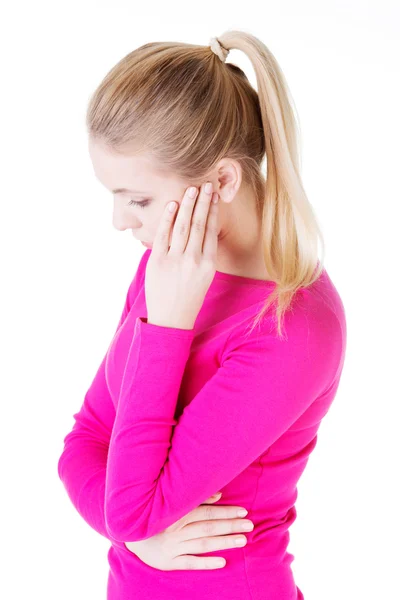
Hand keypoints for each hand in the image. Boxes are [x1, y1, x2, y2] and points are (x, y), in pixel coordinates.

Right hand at [124, 493, 253, 570]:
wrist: (130, 532)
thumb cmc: (157, 515)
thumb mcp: (173, 504)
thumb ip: (196, 499)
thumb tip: (219, 495)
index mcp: (177, 514)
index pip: (206, 513)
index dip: (225, 512)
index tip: (243, 512)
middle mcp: (175, 530)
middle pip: (208, 528)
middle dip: (230, 525)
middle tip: (250, 525)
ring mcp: (172, 547)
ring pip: (203, 545)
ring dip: (223, 542)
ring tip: (243, 540)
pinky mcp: (168, 563)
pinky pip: (190, 563)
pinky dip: (206, 563)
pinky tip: (222, 562)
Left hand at [145, 182, 218, 329]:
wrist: (171, 319)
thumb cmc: (188, 297)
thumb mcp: (204, 277)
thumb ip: (202, 255)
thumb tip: (197, 230)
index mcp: (208, 264)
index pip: (211, 231)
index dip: (212, 211)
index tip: (213, 195)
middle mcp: (194, 261)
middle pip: (199, 224)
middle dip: (202, 202)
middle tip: (205, 183)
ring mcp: (176, 261)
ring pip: (183, 227)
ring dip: (188, 205)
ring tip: (191, 188)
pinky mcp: (158, 262)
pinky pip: (163, 235)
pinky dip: (168, 218)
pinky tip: (172, 205)